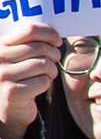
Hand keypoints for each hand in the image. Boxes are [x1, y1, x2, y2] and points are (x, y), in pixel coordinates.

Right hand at [0, 18, 58, 138]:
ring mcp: (3, 75)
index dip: (49, 33)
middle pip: (40, 48)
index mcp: (1, 45)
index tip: (57, 41)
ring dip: (51, 71)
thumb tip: (55, 36)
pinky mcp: (12, 92)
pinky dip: (46, 84)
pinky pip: (43, 81)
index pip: (29, 30)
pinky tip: (37, 86)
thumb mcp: (19, 56)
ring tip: (45, 75)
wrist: (7, 108)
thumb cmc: (19, 77)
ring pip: (44, 64)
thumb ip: (30, 43)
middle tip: (53, 62)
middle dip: (53, 55)